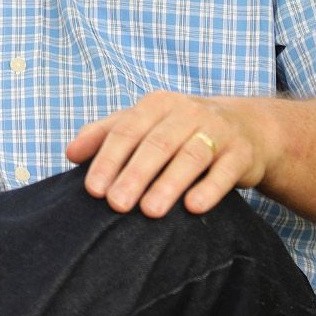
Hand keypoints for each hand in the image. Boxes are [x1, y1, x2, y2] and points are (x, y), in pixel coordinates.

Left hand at [65, 92, 274, 218]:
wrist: (245, 127)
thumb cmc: (181, 129)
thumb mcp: (145, 124)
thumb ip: (106, 134)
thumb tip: (70, 153)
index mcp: (157, 104)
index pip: (126, 130)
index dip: (108, 159)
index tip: (93, 190)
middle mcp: (187, 112)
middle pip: (156, 144)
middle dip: (134, 174)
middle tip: (116, 205)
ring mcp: (217, 130)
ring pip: (190, 155)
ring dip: (169, 183)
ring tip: (150, 211)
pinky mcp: (241, 153)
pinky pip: (225, 171)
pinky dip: (209, 188)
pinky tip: (193, 207)